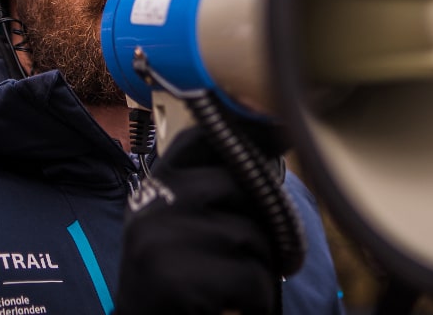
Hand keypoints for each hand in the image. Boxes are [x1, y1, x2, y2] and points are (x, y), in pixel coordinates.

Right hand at [115, 126, 279, 314]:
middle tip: (257, 257)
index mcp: (155, 185)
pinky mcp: (177, 281)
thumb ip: (212, 191)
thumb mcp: (181, 224)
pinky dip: (258, 302)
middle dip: (262, 227)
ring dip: (260, 270)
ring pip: (253, 237)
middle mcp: (153, 204)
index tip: (278, 136)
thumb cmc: (178, 279)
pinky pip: (252, 280)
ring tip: (236, 288)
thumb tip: (278, 138)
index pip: (202, 138)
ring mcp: (162, 240)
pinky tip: (236, 308)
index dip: (245, 141)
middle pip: (242, 188)